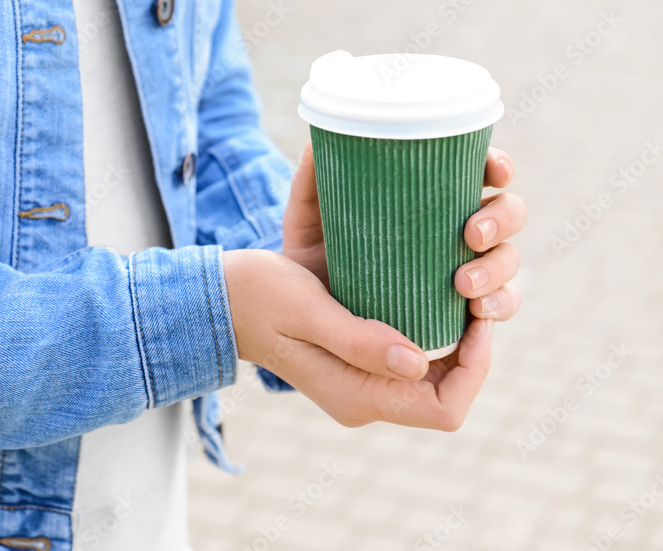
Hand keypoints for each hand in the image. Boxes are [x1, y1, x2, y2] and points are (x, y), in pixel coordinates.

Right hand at [224, 248, 483, 430]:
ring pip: (436, 376)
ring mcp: (362, 383)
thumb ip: (358, 341)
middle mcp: (365, 398)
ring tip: (459, 291)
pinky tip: (432, 293)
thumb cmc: (259, 298)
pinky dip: (433, 330)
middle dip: (472, 350)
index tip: (476, 318)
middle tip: (473, 297)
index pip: (445, 408)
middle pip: (447, 392)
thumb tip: (418, 362)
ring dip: (456, 339)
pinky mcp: (359, 361)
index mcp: (356, 396)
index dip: (475, 368)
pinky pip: (414, 358)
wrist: (223, 299)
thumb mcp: (308, 311)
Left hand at [282, 142, 525, 323]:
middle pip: (508, 213)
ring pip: (507, 260)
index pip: (481, 172)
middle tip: (471, 234)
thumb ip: (312, 180)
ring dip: (497, 269)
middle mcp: (457, 228)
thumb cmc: (315, 251)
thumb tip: (316, 140)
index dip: (498, 166)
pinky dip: (499, 308)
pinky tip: (479, 315)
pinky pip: (499, 308)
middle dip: (502, 219)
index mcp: (433, 196)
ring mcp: (465, 269)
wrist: (306, 309)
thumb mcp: (309, 216)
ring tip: (463, 285)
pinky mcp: (461, 310)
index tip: (496, 172)